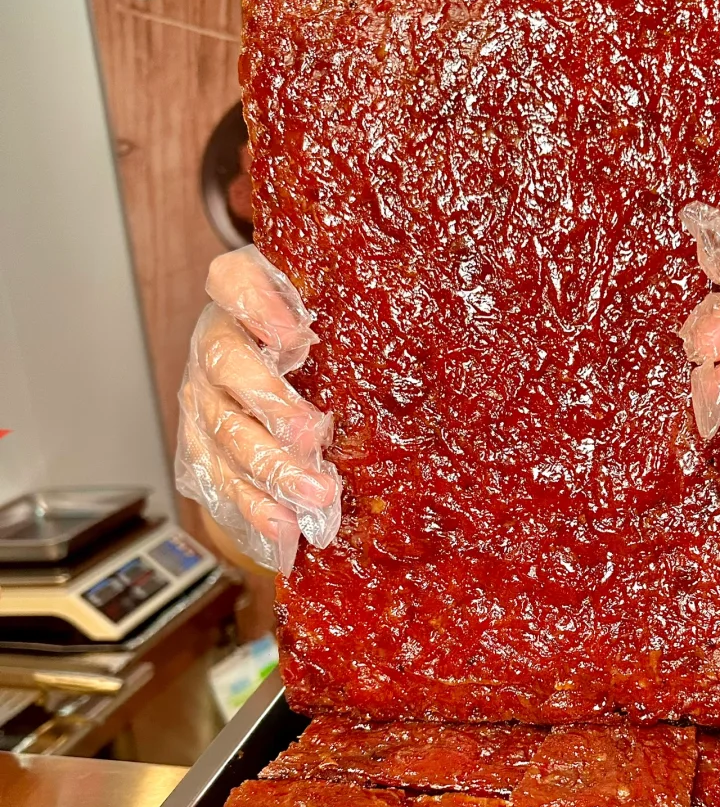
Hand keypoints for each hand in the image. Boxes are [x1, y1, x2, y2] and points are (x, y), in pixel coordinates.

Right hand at [175, 246, 340, 573]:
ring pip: (224, 432)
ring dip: (269, 467)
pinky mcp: (202, 451)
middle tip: (313, 434)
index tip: (293, 332)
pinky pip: (220, 481)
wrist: (265, 400)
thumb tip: (430, 342)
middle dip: (272, 404)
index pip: (230, 281)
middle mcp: (215, 348)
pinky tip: (283, 526)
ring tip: (313, 495)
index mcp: (242, 305)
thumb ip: (350, 327)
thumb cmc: (311, 359)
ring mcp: (203, 402)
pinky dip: (253, 507)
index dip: (254, 302)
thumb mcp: (331, 331)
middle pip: (228, 367)